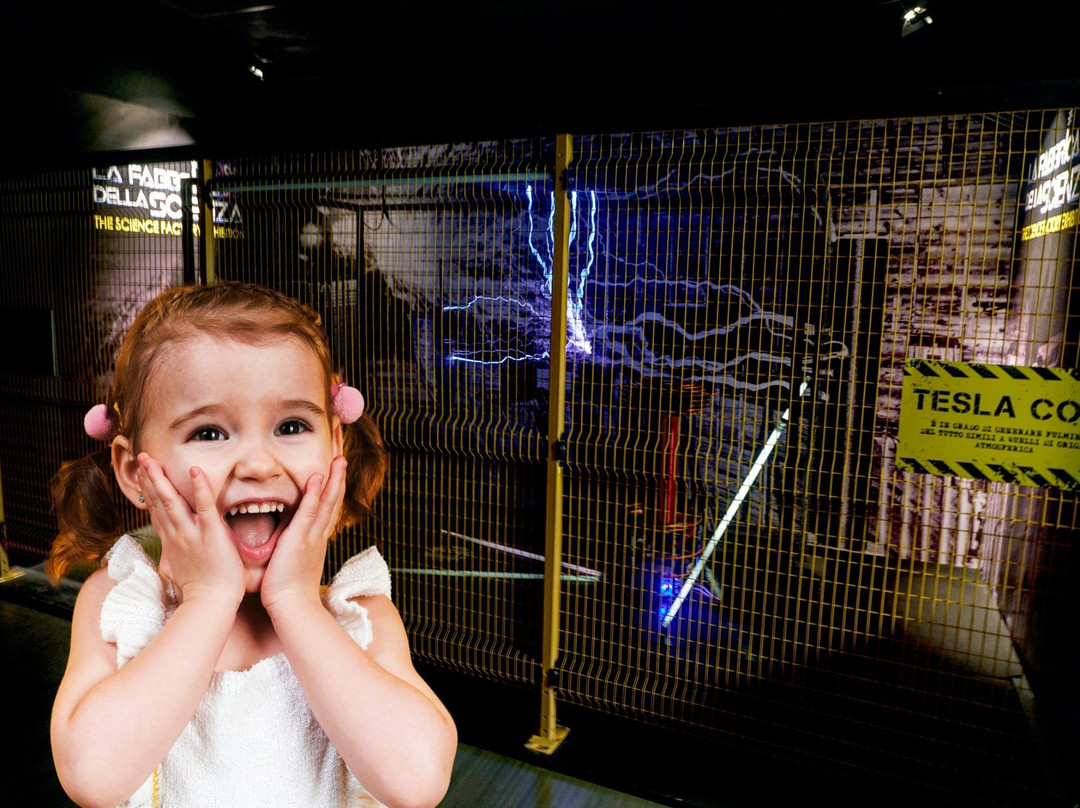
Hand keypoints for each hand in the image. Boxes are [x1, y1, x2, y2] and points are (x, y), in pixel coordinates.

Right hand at [137, 452, 245, 609]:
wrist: (211, 605)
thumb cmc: (202, 590)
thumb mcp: (182, 570)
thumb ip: (176, 557)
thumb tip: (168, 558)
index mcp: (173, 542)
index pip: (157, 512)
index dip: (149, 492)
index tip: (141, 475)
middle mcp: (177, 535)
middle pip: (158, 502)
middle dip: (148, 479)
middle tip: (140, 458)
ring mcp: (191, 534)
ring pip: (171, 502)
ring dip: (160, 480)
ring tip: (151, 461)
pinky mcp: (211, 534)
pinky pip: (205, 507)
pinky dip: (200, 488)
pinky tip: (195, 471)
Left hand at [260, 456, 347, 613]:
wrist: (292, 607)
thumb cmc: (288, 590)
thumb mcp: (294, 563)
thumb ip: (293, 548)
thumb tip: (287, 542)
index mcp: (318, 538)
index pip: (329, 507)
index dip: (334, 487)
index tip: (337, 470)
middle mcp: (320, 534)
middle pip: (335, 499)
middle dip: (339, 476)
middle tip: (343, 454)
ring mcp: (312, 536)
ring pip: (328, 502)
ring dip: (334, 479)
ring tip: (339, 458)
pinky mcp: (300, 539)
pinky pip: (309, 512)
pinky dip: (315, 494)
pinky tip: (317, 476)